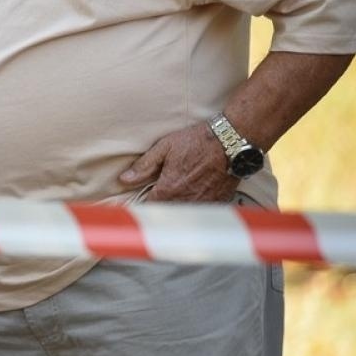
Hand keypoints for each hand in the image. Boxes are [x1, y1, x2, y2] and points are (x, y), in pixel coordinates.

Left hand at [119, 123, 239, 202]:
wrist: (231, 141)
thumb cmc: (198, 141)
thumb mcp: (165, 147)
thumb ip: (144, 165)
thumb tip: (125, 179)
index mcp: (169, 189)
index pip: (149, 207)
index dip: (142, 206)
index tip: (138, 204)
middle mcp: (185, 200)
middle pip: (166, 214)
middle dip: (159, 209)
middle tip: (155, 203)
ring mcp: (203, 203)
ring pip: (184, 214)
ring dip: (177, 210)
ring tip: (174, 200)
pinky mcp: (218, 202)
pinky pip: (202, 212)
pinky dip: (195, 208)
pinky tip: (193, 199)